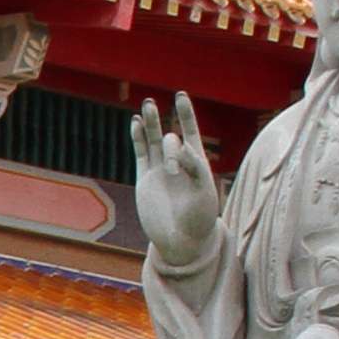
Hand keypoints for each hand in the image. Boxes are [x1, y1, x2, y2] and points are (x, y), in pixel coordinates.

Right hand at [129, 91, 220, 268]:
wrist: (182, 241)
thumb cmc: (200, 217)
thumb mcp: (203, 190)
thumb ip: (193, 166)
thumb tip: (178, 145)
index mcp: (196, 163)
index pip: (190, 132)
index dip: (186, 114)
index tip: (180, 97)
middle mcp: (177, 163)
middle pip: (170, 136)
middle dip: (166, 132)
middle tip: (162, 131)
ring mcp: (159, 170)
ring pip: (152, 140)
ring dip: (150, 122)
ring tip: (147, 105)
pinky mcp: (145, 179)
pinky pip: (140, 154)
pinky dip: (137, 139)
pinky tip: (135, 124)